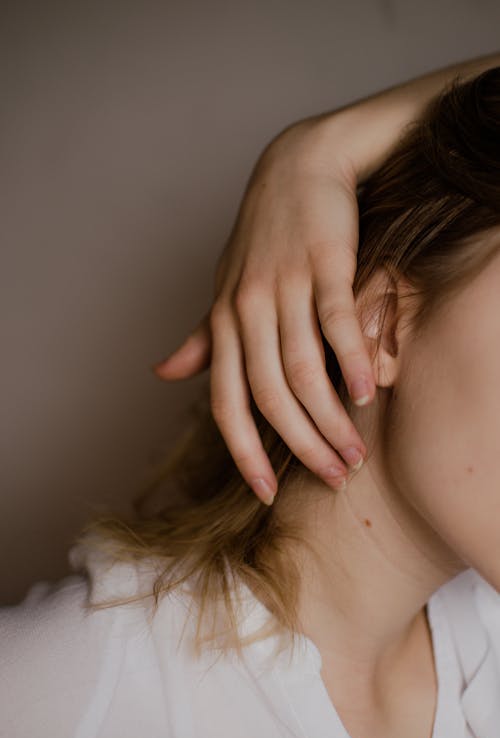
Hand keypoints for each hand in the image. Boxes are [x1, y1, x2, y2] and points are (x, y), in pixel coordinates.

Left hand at [153, 116, 375, 504]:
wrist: (298, 167)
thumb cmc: (262, 238)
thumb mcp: (224, 289)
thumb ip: (203, 337)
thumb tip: (163, 374)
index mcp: (225, 322)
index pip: (227, 402)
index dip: (244, 452)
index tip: (267, 493)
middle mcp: (248, 309)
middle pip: (270, 396)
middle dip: (302, 446)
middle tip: (334, 479)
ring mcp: (286, 286)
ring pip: (305, 369)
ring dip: (332, 419)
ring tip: (356, 453)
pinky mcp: (325, 263)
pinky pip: (337, 322)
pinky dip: (353, 361)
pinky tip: (369, 394)